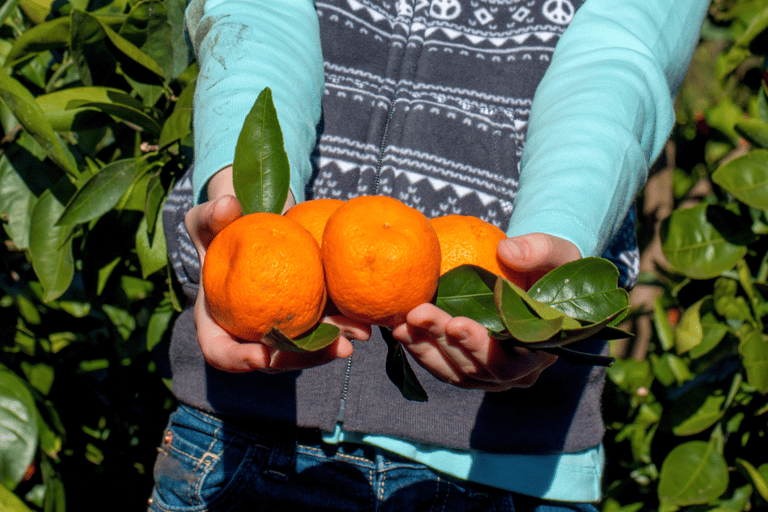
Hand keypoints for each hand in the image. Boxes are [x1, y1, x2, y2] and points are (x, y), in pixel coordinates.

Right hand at [186, 168, 369, 373]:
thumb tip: (228, 207)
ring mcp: (278, 333)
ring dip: (334, 345)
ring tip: (360, 333)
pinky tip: (365, 322)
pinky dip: (343, 327)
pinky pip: (322, 330)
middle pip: (274, 360)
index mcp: (216, 323)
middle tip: (333, 346)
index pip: (221, 352)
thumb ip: (211, 216)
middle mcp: (248, 337)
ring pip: (305, 349)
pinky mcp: (303, 322)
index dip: (238, 360)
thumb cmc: (221, 230)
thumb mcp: (208, 220)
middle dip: (305, 358)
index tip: (262, 356)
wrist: (250, 231)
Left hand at [391, 232, 580, 390]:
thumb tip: (507, 251)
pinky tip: (399, 327)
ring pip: (453, 372)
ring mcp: (489, 375)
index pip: (510, 360)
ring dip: (425, 347)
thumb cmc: (553, 269)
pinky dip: (420, 348)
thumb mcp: (558, 253)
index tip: (457, 323)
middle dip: (443, 341)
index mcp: (542, 353)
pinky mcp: (467, 369)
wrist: (538, 282)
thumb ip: (540, 250)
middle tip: (417, 314)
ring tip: (401, 323)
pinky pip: (441, 365)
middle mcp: (517, 373)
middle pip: (475, 367)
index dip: (481, 346)